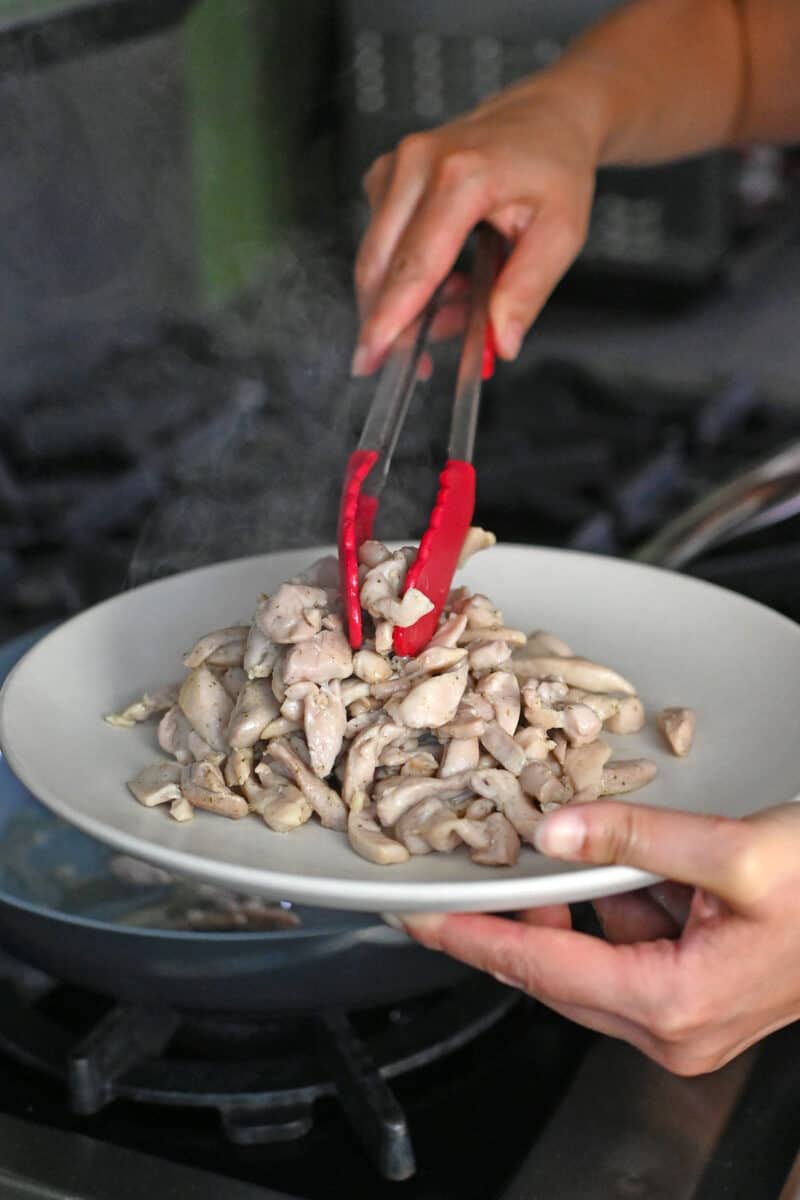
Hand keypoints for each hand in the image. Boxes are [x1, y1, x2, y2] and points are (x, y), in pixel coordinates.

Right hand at [352, 74, 605, 374]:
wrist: (547, 118)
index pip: (415, 263)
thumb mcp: (562, 232)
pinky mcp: (385, 176)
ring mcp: (395, 166)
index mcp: (462, 175)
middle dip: (394, 323)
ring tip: (461, 303)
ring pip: (375, 262)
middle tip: (424, 358)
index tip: (372, 357)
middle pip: (380, 267)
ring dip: (407, 301)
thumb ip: (528, 290)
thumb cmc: (555, 168)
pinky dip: (404, 277)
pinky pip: (379, 245)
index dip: (390, 317)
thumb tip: (502, 341)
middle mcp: (417, 163)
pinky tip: (446, 279)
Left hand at [394, 801, 799, 1075]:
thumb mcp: (737, 851)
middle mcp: (672, 1026)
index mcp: (673, 1003)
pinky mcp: (694, 994)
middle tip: (460, 871)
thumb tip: (556, 830)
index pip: (541, 967)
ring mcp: (684, 1017)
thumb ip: (638, 838)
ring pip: (587, 956)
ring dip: (565, 906)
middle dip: (507, 917)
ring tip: (551, 851)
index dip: (472, 935)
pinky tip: (623, 868)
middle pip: (554, 971)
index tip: (417, 916)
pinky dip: (610, 908)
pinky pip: (624, 948)